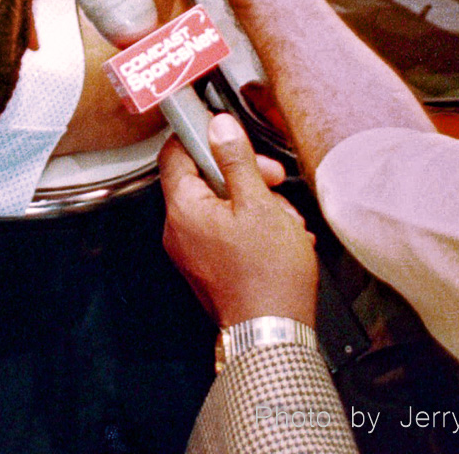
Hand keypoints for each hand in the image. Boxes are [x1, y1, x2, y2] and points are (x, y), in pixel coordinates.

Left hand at [160, 114, 315, 326]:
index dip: (202, 137)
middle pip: (204, 180)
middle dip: (244, 176)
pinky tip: (280, 237)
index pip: (174, 153)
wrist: (273, 333)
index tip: (227, 135)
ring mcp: (191, 250)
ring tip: (284, 220)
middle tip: (273, 182)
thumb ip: (236, 160)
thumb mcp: (258, 204)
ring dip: (255, 204)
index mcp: (182, 208)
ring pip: (221, 206)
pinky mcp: (208, 266)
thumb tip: (220, 127)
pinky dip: (252, 228)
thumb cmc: (267, 275)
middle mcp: (178, 229)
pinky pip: (225, 232)